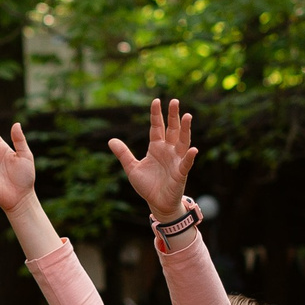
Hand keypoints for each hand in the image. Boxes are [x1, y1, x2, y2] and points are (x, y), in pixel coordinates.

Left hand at [109, 98, 197, 222]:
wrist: (157, 203)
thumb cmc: (147, 185)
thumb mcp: (132, 168)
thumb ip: (123, 154)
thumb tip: (111, 140)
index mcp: (156, 147)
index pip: (157, 127)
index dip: (156, 115)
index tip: (156, 101)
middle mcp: (168, 150)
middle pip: (172, 129)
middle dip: (173, 116)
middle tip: (175, 101)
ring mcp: (176, 160)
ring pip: (182, 142)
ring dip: (185, 130)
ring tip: (187, 116)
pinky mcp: (180, 173)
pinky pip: (186, 163)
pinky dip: (190, 157)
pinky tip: (193, 149)